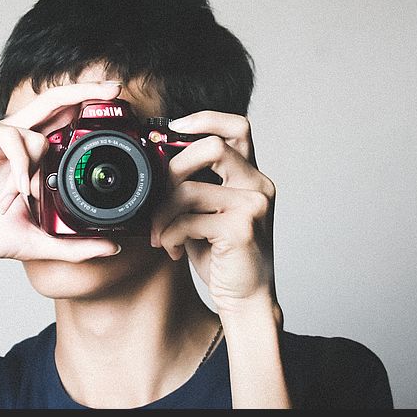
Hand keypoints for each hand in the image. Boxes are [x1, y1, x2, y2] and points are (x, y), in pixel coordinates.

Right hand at [0, 82, 122, 271]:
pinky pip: (10, 137)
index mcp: (24, 154)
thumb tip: (113, 248)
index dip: (85, 113)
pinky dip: (20, 163)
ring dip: (38, 165)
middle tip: (114, 90)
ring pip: (34, 128)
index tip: (116, 110)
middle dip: (84, 92)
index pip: (60, 123)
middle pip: (53, 102)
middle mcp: (11, 137)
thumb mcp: (33, 240)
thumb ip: (71, 245)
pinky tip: (17, 188)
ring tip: (25, 197)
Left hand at [149, 111, 281, 322]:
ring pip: (190, 189)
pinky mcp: (241, 229)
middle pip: (214, 147)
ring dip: (163, 213)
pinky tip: (173, 249)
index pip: (238, 127)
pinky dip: (170, 235)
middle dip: (174, 168)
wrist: (246, 298)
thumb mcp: (206, 212)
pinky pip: (188, 220)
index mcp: (251, 176)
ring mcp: (254, 206)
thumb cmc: (222, 254)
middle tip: (160, 193)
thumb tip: (157, 158)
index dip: (206, 118)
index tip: (174, 127)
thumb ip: (193, 184)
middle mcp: (259, 185)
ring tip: (160, 233)